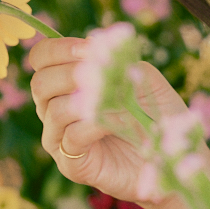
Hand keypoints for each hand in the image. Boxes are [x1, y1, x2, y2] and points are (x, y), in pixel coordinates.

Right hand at [28, 36, 188, 206]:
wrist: (169, 155)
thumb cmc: (155, 114)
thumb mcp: (143, 78)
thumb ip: (120, 60)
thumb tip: (95, 44)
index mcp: (66, 84)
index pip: (42, 59)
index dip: (58, 49)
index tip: (86, 49)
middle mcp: (54, 110)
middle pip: (40, 83)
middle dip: (69, 73)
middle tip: (98, 74)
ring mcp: (60, 139)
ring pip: (53, 110)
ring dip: (86, 99)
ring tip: (114, 98)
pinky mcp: (71, 164)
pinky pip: (72, 137)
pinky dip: (94, 124)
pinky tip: (119, 121)